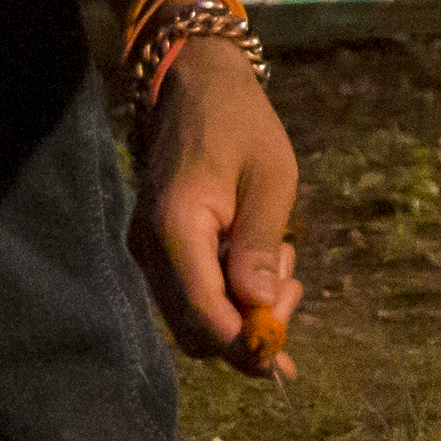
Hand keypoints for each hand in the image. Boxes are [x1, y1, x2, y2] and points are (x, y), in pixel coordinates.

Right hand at [135, 42, 305, 380]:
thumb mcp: (269, 179)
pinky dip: (226, 295)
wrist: (194, 83)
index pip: (203, 312)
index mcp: (176, 228)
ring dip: (241, 312)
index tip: (283, 357)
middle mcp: (150, 247)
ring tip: (280, 262)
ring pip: (191, 317)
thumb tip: (262, 310)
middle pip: (194, 329)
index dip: (243, 343)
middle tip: (293, 291)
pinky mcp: (156, 247)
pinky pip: (189, 293)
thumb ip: (259, 247)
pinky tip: (258, 260)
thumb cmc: (239, 123)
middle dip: (247, 331)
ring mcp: (148, 249)